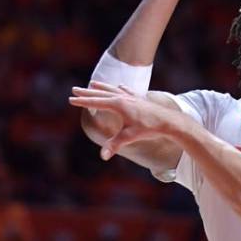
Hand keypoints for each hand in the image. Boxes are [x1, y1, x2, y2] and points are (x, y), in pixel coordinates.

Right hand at [69, 82, 183, 159]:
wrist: (169, 121)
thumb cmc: (149, 128)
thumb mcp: (130, 136)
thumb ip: (115, 145)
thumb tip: (103, 156)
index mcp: (118, 104)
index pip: (96, 102)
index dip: (83, 102)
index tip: (71, 99)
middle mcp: (124, 97)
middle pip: (101, 94)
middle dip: (87, 92)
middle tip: (74, 90)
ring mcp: (132, 97)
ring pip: (113, 90)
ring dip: (102, 87)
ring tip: (93, 83)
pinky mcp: (140, 99)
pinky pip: (127, 91)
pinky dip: (121, 88)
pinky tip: (120, 85)